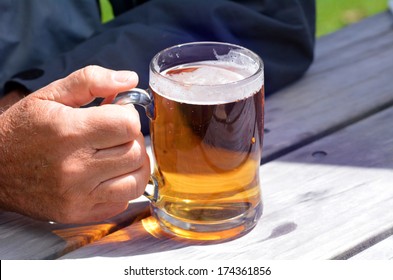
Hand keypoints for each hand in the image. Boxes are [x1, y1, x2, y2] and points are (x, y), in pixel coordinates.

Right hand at [0, 66, 149, 223]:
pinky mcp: (78, 214)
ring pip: (136, 181)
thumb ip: (92, 80)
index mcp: (69, 132)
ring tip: (118, 155)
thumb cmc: (22, 130)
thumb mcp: (50, 95)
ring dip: (134, 165)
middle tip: (116, 135)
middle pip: (136, 153)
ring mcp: (78, 196)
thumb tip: (130, 79)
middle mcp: (75, 168)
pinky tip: (108, 176)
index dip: (129, 116)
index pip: (128, 125)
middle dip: (133, 138)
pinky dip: (123, 187)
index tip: (117, 115)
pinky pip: (123, 203)